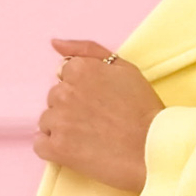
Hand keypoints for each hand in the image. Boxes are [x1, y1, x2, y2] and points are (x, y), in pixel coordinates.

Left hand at [33, 38, 163, 194]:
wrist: (155, 150)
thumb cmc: (145, 111)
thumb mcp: (126, 69)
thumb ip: (88, 51)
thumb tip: (55, 43)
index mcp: (80, 69)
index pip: (65, 76)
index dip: (83, 90)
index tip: (100, 103)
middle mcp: (64, 91)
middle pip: (55, 98)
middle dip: (71, 109)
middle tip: (99, 122)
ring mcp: (58, 121)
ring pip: (47, 121)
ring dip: (63, 129)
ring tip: (91, 138)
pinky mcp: (57, 148)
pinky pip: (40, 145)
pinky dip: (54, 149)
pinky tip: (77, 151)